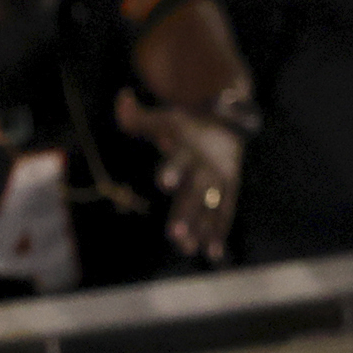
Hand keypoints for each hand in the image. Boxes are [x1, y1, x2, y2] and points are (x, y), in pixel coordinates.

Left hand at [120, 91, 244, 263]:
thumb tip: (122, 98)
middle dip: (185, 212)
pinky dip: (219, 233)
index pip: (179, 158)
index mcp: (188, 145)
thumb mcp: (163, 117)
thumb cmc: (184, 123)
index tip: (163, 183)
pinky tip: (211, 255)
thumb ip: (137, 115)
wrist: (228, 117)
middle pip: (195, 191)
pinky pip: (225, 212)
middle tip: (173, 235)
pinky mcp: (230, 188)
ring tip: (187, 250)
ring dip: (200, 229)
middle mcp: (205, 164)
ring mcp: (220, 178)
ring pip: (210, 206)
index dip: (172, 169)